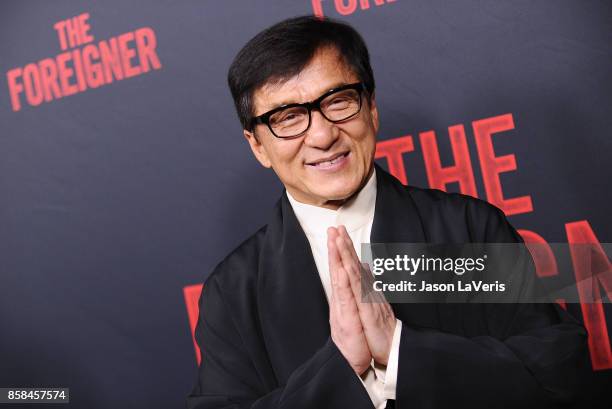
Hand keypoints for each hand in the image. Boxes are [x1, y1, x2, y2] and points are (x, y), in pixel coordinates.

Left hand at [333, 225, 396, 365]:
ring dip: (347, 255)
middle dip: (345, 245)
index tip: (337, 233)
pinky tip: (347, 266)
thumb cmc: (382, 330)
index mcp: (366, 290)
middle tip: (337, 227)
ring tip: (338, 239)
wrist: (393, 349)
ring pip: (356, 273)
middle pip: (354, 264)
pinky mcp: (369, 310)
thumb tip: (366, 269)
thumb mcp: (373, 305)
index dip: (346, 249)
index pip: (354, 266)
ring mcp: (369, 299)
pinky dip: (353, 277)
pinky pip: (360, 292)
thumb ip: (370, 286)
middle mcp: (368, 291)